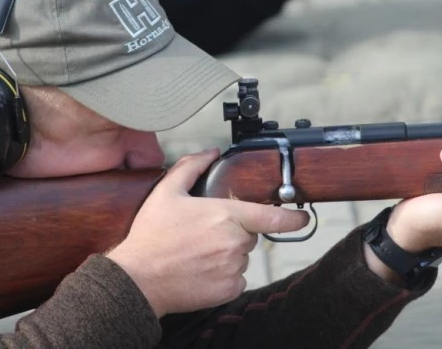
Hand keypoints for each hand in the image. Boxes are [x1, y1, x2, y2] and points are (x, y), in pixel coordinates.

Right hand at [106, 148, 308, 316]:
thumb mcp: (165, 193)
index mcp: (225, 215)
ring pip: (241, 257)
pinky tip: (199, 270)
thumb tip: (210, 152)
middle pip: (249, 235)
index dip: (293, 217)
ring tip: (196, 253)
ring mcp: (233, 268)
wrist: (138, 278)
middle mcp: (235, 243)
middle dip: (233, 232)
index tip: (303, 217)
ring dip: (227, 254)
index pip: (272, 216)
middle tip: (203, 234)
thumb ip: (191, 167)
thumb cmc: (151, 235)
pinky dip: (223, 275)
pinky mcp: (228, 290)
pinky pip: (236, 279)